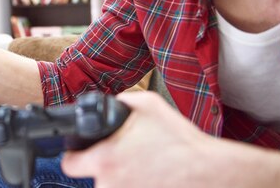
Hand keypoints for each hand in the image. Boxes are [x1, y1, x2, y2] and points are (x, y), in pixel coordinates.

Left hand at [61, 91, 213, 187]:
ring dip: (121, 179)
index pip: (69, 164)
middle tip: (124, 158)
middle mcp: (108, 185)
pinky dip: (134, 186)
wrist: (210, 173)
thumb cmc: (181, 142)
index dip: (74, 155)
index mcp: (105, 159)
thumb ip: (122, 100)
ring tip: (142, 167)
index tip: (82, 151)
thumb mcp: (149, 104)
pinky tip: (150, 177)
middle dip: (102, 167)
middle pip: (92, 177)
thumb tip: (111, 103)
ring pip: (110, 187)